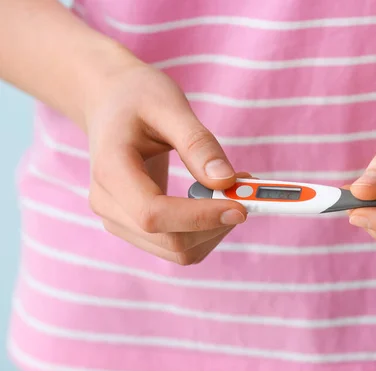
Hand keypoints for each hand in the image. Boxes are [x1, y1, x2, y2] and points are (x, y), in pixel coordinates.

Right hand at [85, 62, 247, 264]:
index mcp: (110, 171)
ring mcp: (119, 219)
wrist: (109, 101)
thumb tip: (225, 181)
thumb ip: (197, 143)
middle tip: (248, 190)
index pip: (154, 214)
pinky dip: (206, 230)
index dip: (200, 217)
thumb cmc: (137, 96)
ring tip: (233, 189)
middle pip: (171, 241)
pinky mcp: (135, 225)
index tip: (240, 205)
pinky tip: (216, 199)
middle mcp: (108, 204)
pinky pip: (178, 244)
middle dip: (216, 223)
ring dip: (216, 229)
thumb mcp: (169, 105)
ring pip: (178, 250)